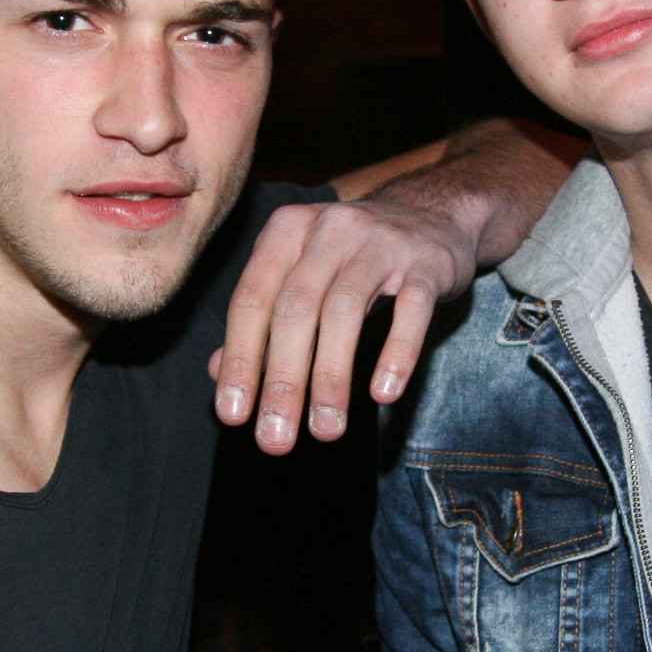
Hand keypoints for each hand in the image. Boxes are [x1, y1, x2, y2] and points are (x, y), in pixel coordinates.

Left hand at [208, 194, 472, 454]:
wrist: (434, 214)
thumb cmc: (352, 256)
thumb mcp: (302, 274)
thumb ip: (262, 320)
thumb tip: (218, 374)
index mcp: (287, 232)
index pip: (252, 300)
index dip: (240, 359)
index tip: (233, 415)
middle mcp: (329, 230)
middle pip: (296, 309)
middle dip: (284, 380)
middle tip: (276, 438)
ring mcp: (380, 242)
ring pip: (347, 310)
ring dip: (333, 376)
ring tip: (326, 429)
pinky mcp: (426, 263)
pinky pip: (411, 309)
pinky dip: (397, 352)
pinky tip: (384, 394)